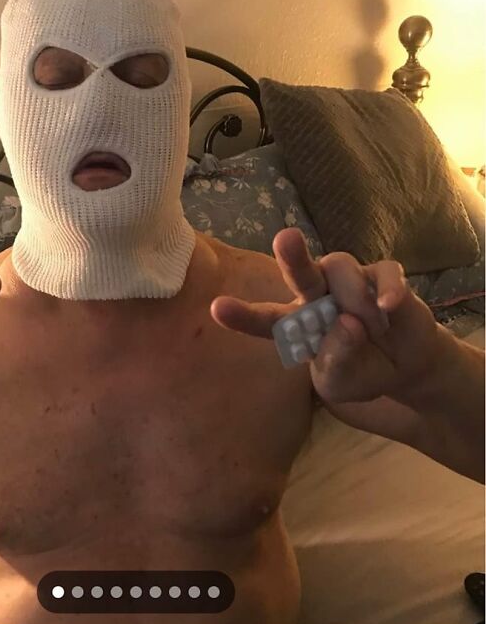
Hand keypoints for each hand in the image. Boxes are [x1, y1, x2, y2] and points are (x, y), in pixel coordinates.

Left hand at [210, 228, 439, 404]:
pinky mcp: (383, 275)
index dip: (244, 315)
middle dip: (293, 258)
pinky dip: (386, 289)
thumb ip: (337, 362)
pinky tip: (388, 307)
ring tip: (373, 330)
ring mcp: (350, 282)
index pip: (267, 320)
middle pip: (301, 273)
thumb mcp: (341, 384)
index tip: (218, 308)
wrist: (404, 369)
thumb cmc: (361, 372)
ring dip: (355, 299)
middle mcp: (318, 296)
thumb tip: (347, 325)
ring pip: (341, 269)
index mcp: (298, 326)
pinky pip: (383, 272)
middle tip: (285, 239)